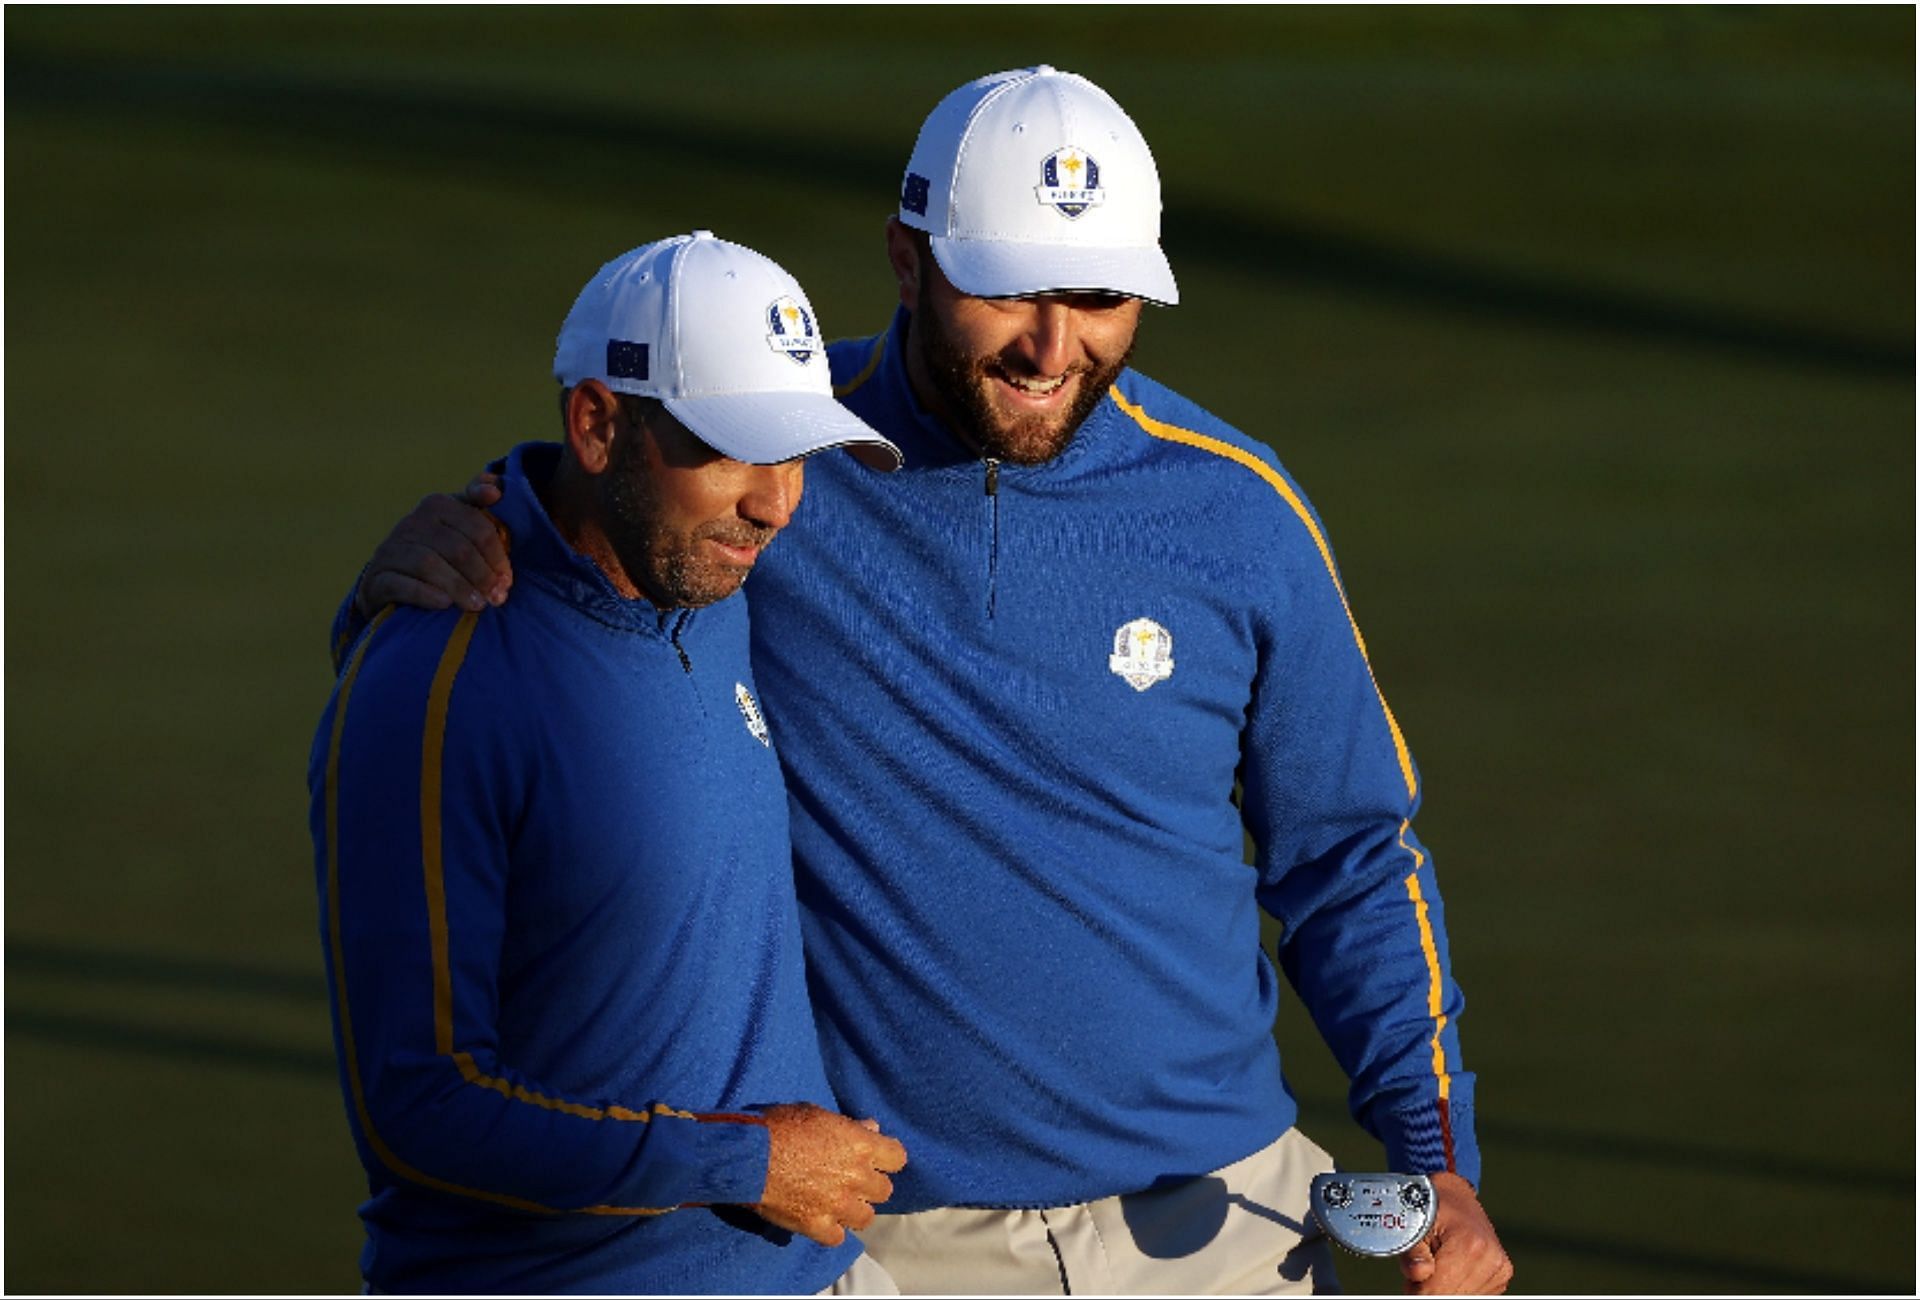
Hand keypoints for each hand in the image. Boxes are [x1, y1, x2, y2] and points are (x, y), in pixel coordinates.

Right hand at [354, 473, 511, 617]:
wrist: (389, 581)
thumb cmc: (437, 552)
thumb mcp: (459, 525)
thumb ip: (480, 505)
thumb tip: (496, 490)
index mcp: (438, 504)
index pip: (477, 526)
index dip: (497, 556)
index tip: (507, 580)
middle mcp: (412, 522)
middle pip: (457, 548)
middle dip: (482, 576)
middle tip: (496, 597)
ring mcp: (391, 549)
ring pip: (429, 565)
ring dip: (458, 587)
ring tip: (477, 605)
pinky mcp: (376, 577)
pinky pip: (401, 584)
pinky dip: (425, 594)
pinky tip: (444, 604)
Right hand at [751, 1104, 907, 1247]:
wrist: (748, 1155)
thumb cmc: (780, 1125)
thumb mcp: (817, 1114)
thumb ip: (848, 1126)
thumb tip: (872, 1128)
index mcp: (860, 1146)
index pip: (898, 1158)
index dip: (887, 1157)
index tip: (876, 1158)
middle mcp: (856, 1177)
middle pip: (884, 1191)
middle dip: (870, 1185)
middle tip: (852, 1180)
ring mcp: (838, 1204)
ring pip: (865, 1218)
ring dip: (854, 1210)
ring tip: (839, 1203)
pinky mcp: (816, 1225)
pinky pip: (837, 1237)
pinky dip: (831, 1230)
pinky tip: (821, 1219)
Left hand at [1399, 1171, 1511, 1293]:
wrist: (1455, 1197)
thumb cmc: (1430, 1208)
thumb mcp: (1413, 1223)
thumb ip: (1413, 1251)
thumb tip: (1419, 1273)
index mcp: (1470, 1245)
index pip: (1438, 1290)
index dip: (1418, 1290)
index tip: (1411, 1279)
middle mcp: (1491, 1259)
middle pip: (1450, 1297)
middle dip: (1429, 1289)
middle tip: (1421, 1268)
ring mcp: (1499, 1269)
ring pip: (1461, 1298)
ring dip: (1443, 1288)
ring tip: (1435, 1265)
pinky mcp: (1501, 1276)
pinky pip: (1472, 1295)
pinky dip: (1456, 1287)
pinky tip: (1450, 1269)